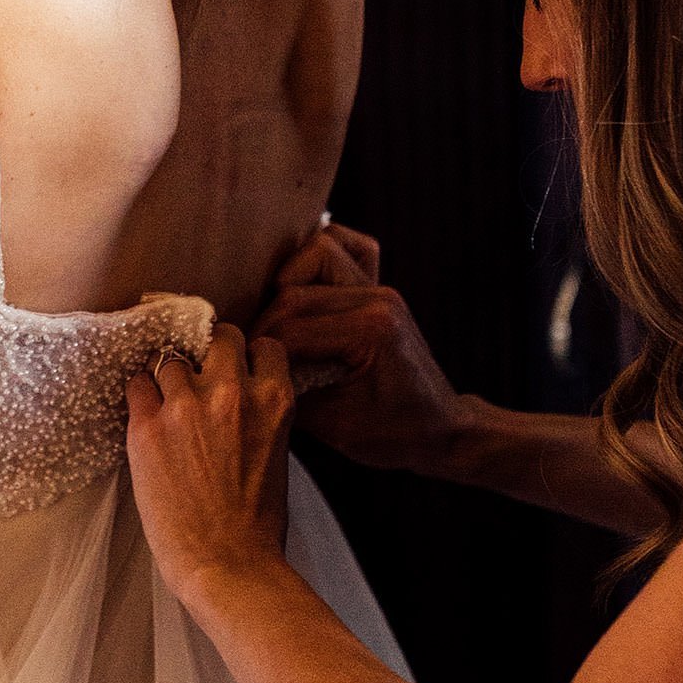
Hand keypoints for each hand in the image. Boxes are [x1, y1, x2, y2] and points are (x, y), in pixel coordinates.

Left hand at [125, 324, 294, 609]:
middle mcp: (231, 391)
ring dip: (167, 376)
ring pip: (168, 358)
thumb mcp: (277, 451)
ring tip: (166, 402)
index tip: (235, 367)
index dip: (246, 355)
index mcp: (274, 399)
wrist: (228, 565)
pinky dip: (139, 395)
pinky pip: (135, 386)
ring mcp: (185, 406)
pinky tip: (145, 415)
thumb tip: (239, 396)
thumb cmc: (257, 523)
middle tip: (198, 374)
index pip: (262, 345)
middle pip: (217, 337)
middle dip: (208, 352)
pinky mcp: (147, 427)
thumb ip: (261, 413)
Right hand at [256, 223, 468, 472]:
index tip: (239, 368)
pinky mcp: (378, 288)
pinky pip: (345, 248)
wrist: (442, 429)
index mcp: (370, 330)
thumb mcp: (335, 428)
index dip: (258, 350)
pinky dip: (318, 259)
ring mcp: (380, 288)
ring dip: (288, 284)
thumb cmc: (397, 434)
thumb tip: (243, 376)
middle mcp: (377, 299)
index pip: (291, 329)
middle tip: (252, 353)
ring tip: (278, 324)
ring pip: (317, 254)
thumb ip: (287, 395)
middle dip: (264, 323)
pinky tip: (304, 287)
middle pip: (295, 292)